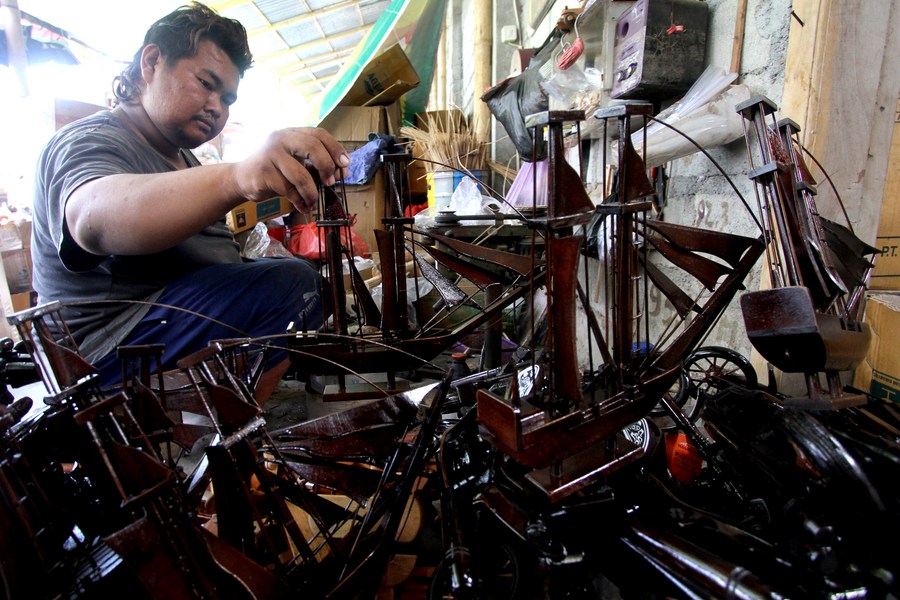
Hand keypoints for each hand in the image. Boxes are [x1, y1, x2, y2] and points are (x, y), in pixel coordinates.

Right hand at [233, 127, 349, 211]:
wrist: (242, 177)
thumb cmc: (275, 170)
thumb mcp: (297, 162)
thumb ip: (317, 164)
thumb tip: (343, 172)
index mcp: (292, 133)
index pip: (319, 134)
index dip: (335, 149)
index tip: (345, 165)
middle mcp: (281, 139)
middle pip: (312, 146)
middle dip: (327, 166)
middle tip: (330, 183)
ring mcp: (270, 154)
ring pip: (301, 175)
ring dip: (312, 193)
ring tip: (313, 202)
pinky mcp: (263, 173)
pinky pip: (288, 190)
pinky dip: (299, 201)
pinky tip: (302, 206)